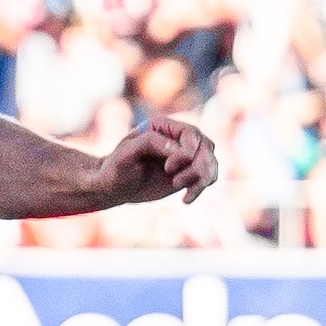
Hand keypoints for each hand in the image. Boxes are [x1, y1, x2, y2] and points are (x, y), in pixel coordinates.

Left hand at [96, 117, 216, 206]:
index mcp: (163, 126)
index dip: (186, 153)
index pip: (191, 134)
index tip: (168, 169)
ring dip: (202, 180)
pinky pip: (209, 176)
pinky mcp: (188, 171)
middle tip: (176, 184)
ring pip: (211, 162)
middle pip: (206, 147)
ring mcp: (185, 155)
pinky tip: (186, 199)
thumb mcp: (126, 154)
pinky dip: (202, 188)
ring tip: (184, 194)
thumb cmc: (115, 169)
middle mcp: (177, 137)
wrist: (114, 187)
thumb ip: (150, 143)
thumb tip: (180, 150)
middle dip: (198, 168)